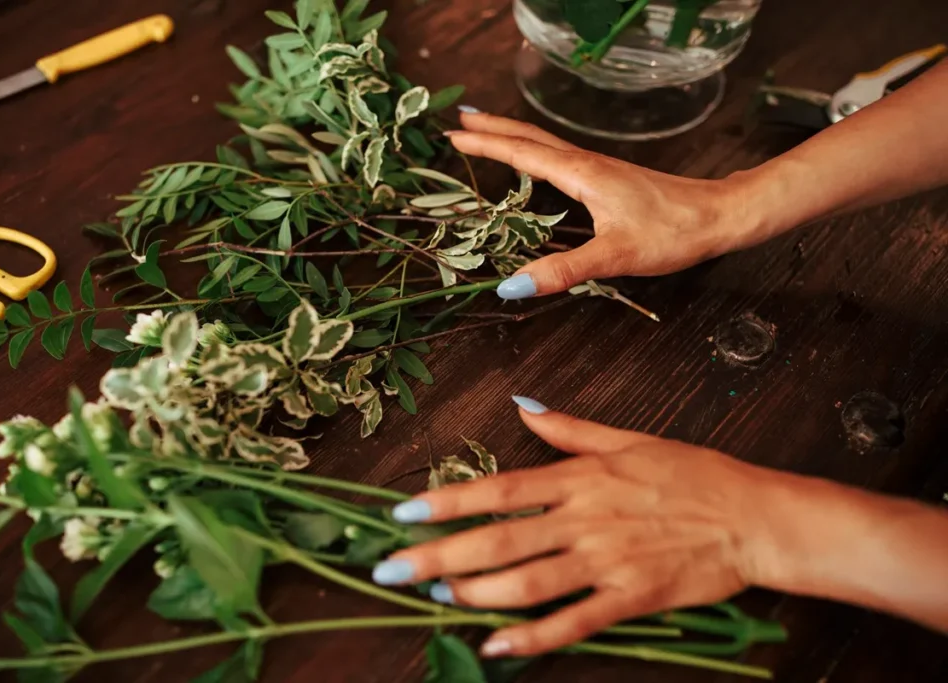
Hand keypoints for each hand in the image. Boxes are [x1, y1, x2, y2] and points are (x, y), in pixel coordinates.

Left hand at [372, 397, 789, 657]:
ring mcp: (606, 562)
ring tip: (435, 594)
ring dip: (474, 592)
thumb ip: (571, 429)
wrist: (753, 517)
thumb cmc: (694, 474)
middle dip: (438, 554)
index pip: (500, 488)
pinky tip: (495, 646)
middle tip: (391, 568)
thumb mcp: (630, 439)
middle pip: (499, 538)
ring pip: (526, 582)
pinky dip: (532, 638)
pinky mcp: (629, 598)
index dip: (448, 500)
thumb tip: (525, 407)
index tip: (404, 511)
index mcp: (581, 478)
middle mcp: (584, 519)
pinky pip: (572, 622)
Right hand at [445, 111, 758, 298]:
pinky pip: (560, 157)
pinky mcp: (610, 178)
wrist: (719, 215)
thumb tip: (512, 286)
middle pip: (530, 138)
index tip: (453, 136)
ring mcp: (599, 168)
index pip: (521, 153)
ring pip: (545, 144)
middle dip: (492, 129)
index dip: (486, 144)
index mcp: (580, 174)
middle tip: (459, 122)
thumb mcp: (614, 256)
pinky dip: (535, 152)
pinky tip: (536, 163)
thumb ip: (562, 271)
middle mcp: (586, 164)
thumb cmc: (673, 232)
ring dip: (512, 137)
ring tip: (487, 133)